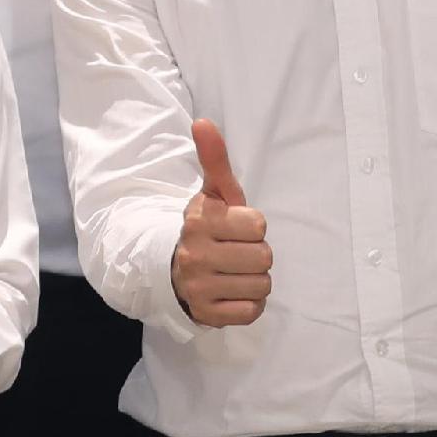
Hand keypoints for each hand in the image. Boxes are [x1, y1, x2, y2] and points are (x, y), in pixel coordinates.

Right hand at [170, 121, 272, 327]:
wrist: (172, 270)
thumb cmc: (207, 229)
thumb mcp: (212, 194)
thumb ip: (214, 160)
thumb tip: (203, 122)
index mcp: (199, 219)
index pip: (259, 226)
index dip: (253, 227)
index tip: (235, 228)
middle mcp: (194, 253)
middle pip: (264, 257)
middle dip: (256, 255)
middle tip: (236, 253)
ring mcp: (198, 287)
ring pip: (261, 286)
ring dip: (254, 280)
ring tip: (234, 273)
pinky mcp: (206, 314)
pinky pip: (251, 312)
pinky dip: (248, 304)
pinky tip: (232, 292)